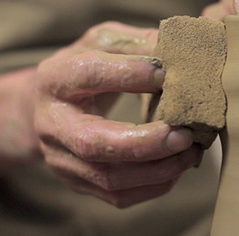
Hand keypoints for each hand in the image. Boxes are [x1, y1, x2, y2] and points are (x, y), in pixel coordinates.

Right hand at [34, 22, 201, 207]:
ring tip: (191, 151)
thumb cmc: (85, 68)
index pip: (89, 75)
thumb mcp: (102, 43)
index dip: (128, 75)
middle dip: (145, 143)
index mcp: (55, 79)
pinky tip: (177, 167)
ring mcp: (62, 159)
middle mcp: (53, 123)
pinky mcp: (78, 183)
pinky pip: (118, 196)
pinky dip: (154, 185)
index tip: (167, 74)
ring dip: (158, 169)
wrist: (47, 107)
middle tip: (185, 135)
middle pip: (94, 143)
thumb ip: (134, 43)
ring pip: (110, 177)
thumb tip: (174, 47)